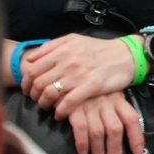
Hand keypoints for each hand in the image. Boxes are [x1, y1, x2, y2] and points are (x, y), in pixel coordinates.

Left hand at [22, 33, 136, 117]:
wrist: (127, 55)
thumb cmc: (99, 48)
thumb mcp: (74, 39)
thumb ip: (51, 46)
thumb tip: (30, 59)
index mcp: (62, 50)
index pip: (33, 69)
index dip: (26, 82)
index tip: (28, 89)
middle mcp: (68, 62)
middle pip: (38, 84)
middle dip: (34, 95)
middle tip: (37, 100)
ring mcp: (79, 74)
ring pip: (50, 94)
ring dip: (45, 104)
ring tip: (48, 107)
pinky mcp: (91, 86)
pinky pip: (68, 103)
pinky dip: (60, 111)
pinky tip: (60, 114)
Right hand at [66, 89, 145, 153]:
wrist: (70, 72)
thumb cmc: (91, 87)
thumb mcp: (108, 92)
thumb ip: (115, 109)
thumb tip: (121, 134)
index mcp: (118, 99)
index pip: (132, 119)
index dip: (136, 137)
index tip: (138, 152)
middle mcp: (106, 103)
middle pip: (115, 130)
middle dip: (115, 151)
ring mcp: (90, 106)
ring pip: (99, 133)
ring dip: (99, 152)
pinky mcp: (74, 108)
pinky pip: (80, 129)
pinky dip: (82, 143)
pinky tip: (83, 153)